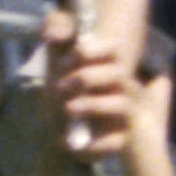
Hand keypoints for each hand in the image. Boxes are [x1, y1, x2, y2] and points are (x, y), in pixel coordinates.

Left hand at [40, 16, 132, 159]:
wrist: (62, 126)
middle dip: (86, 77)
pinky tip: (66, 142)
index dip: (88, 52)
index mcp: (109, 64)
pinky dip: (92, 145)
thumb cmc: (64, 85)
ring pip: (121, 105)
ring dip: (91, 105)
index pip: (112, 48)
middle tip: (59, 87)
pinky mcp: (119, 140)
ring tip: (67, 109)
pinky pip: (116, 143)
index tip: (63, 62)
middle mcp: (121, 86)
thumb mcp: (57, 54)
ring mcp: (123, 113)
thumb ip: (57, 31)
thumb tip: (52, 34)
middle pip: (117, 74)